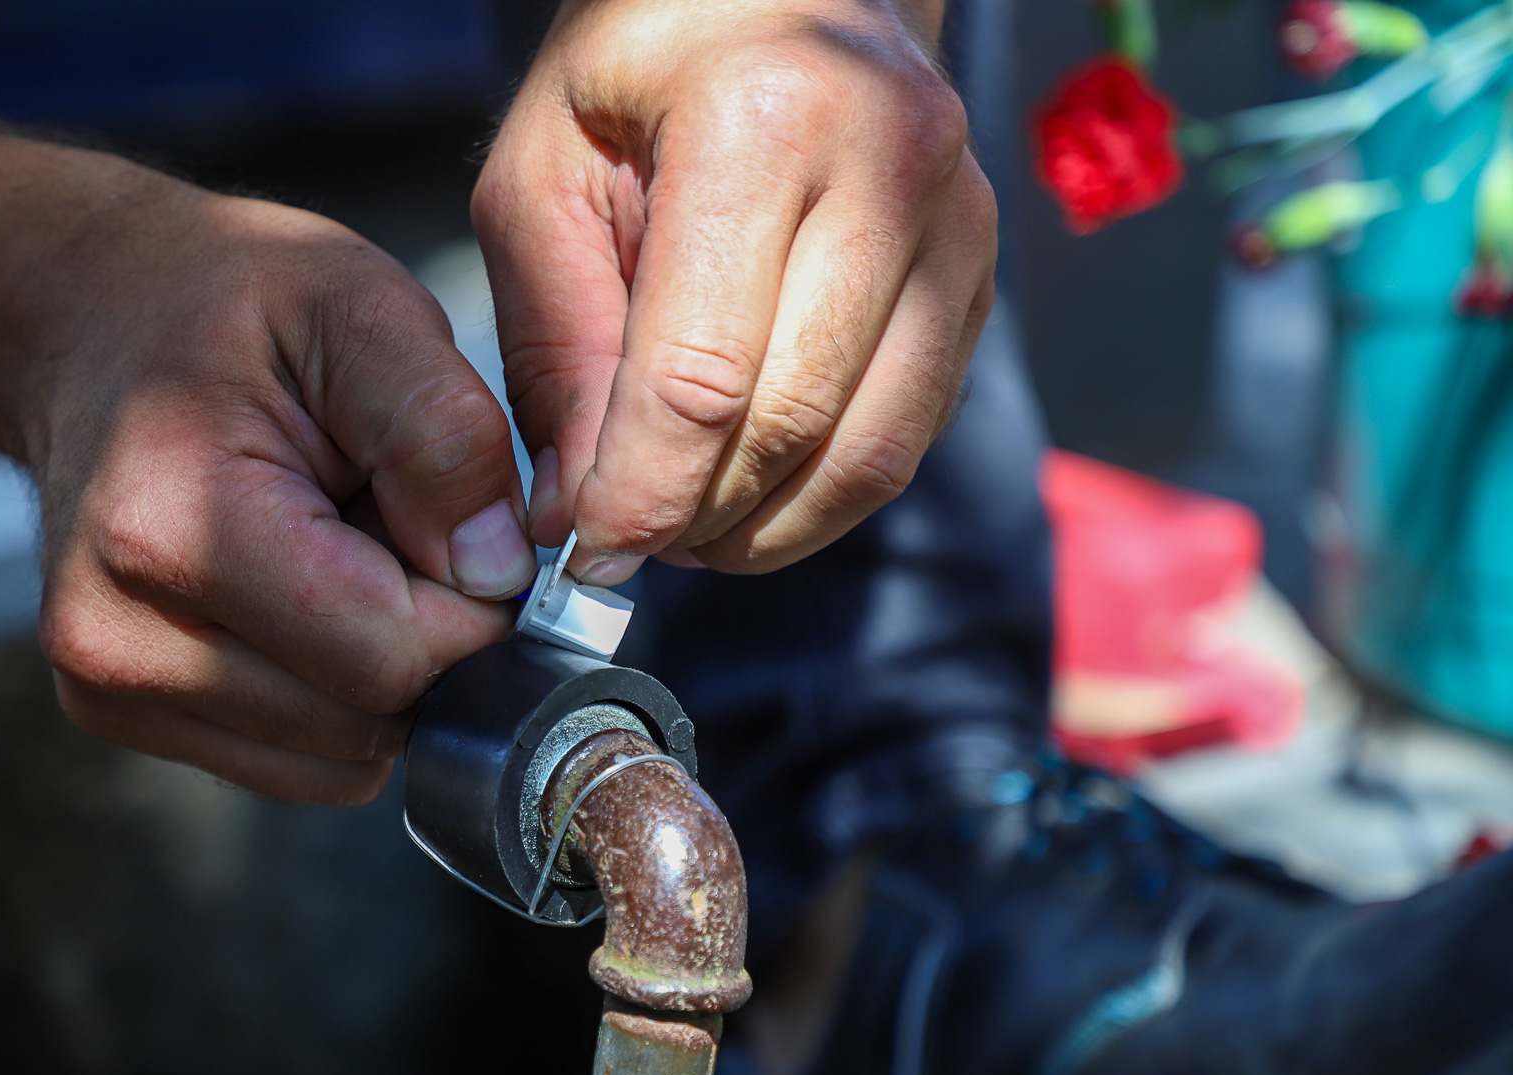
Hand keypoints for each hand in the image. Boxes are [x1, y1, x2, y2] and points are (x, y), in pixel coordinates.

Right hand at [19, 177, 533, 804]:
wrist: (86, 318)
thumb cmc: (226, 304)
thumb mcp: (358, 307)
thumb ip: (443, 433)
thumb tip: (498, 575)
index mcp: (168, 528)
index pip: (390, 657)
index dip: (471, 604)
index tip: (465, 524)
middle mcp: (117, 636)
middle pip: (367, 723)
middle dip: (427, 638)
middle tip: (397, 525)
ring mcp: (107, 688)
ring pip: (340, 762)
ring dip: (381, 672)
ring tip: (338, 550)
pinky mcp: (116, 713)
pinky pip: (295, 762)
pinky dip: (332, 695)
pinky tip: (299, 594)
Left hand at [475, 0, 996, 582]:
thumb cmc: (642, 72)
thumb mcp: (544, 176)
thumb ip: (555, 345)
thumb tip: (574, 512)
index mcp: (764, 122)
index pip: (705, 374)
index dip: (641, 493)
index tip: (587, 552)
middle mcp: (890, 168)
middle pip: (794, 423)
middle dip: (698, 518)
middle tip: (625, 546)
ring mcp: (958, 223)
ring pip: (870, 450)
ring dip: (768, 526)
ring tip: (685, 531)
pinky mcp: (981, 275)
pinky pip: (908, 432)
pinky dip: (823, 491)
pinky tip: (750, 488)